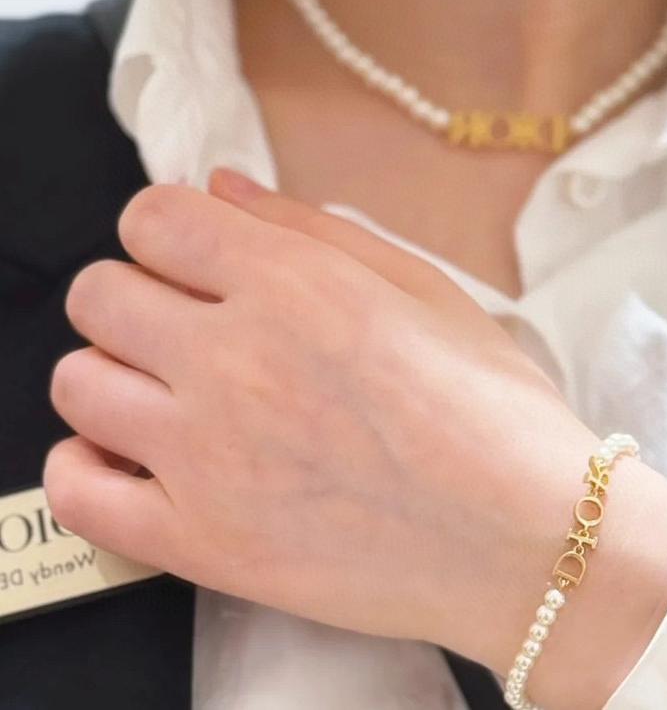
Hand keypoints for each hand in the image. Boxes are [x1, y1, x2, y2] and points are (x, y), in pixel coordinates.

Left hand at [45, 170, 666, 707]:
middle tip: (190, 324)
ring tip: (176, 396)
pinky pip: (75, 493)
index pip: (152, 218)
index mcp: (295, 285)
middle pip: (100, 294)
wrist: (530, 538)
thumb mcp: (422, 288)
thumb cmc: (493, 406)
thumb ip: (310, 226)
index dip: (168, 229)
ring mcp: (208, 458)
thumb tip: (219, 184)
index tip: (195, 255)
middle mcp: (234, 361)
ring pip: (77, 383)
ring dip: (116, 374)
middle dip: (137, 293)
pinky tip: (140, 460)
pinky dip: (88, 466)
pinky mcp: (201, 544)